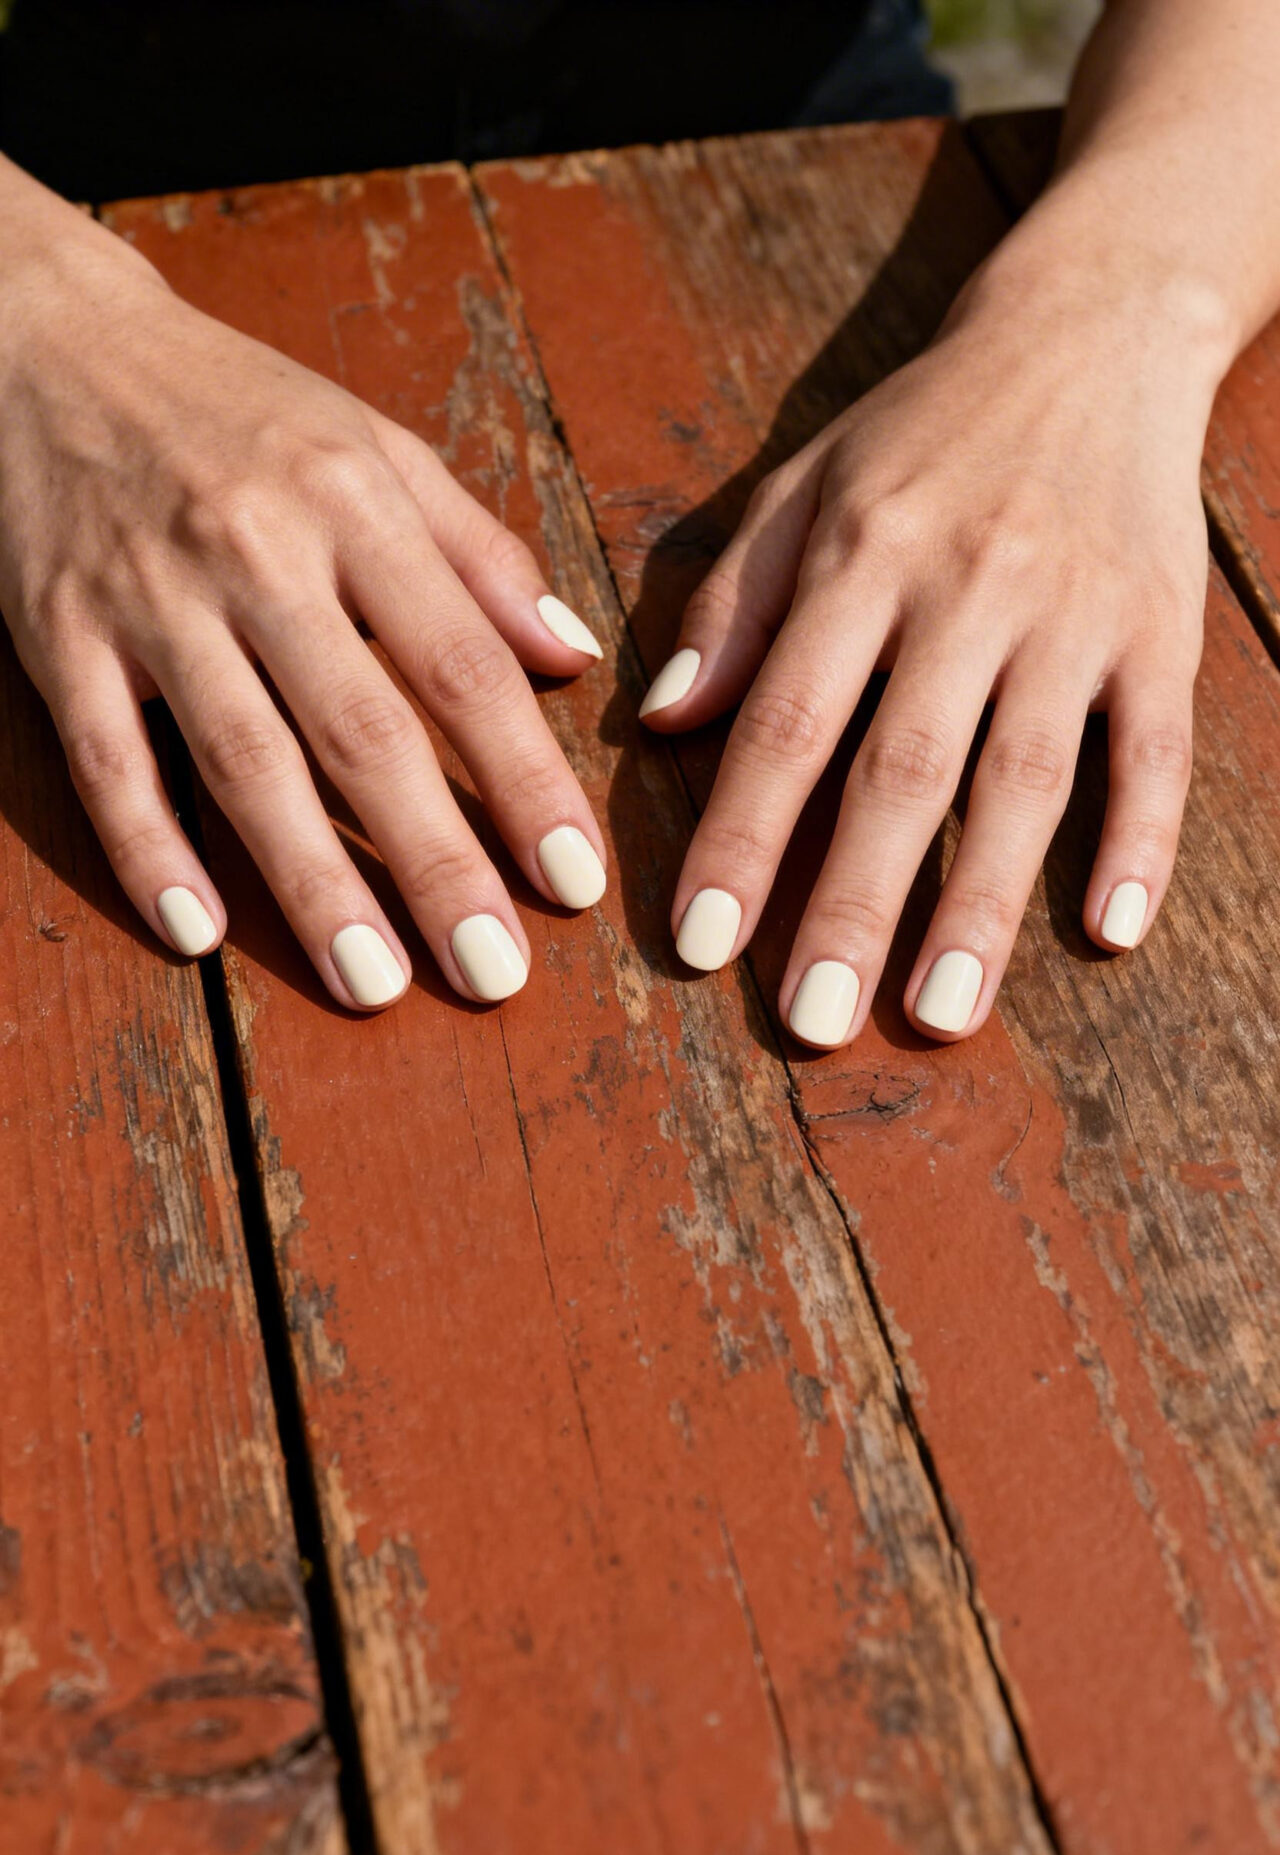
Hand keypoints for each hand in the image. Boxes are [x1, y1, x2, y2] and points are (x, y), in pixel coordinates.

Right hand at [0, 198, 606, 1011]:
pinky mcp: (58, 635)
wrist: (45, 339)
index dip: (523, 780)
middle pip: (362, 732)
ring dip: (312, 883)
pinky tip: (199, 935)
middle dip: (435, 863)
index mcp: (354, 503)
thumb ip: (478, 552)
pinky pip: (106, 760)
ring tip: (374, 984)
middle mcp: (257, 552)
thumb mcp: (374, 445)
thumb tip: (571, 654)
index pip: (460, 664)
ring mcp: (151, 599)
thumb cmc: (236, 407)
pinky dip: (148, 849)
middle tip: (494, 973)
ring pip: (242, 762)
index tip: (573, 881)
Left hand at [641, 231, 1221, 1045]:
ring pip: (1025, 778)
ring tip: (938, 1014)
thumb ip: (732, 603)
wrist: (1090, 333)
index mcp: (863, 555)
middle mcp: (968, 588)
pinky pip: (1157, 749)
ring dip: (982, 905)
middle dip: (854, 904)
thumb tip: (667, 721)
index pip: (789, 721)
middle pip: (903, 769)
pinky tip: (1112, 932)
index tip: (703, 944)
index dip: (743, 837)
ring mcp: (1075, 613)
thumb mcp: (803, 486)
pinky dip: (1141, 840)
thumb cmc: (920, 432)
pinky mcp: (1162, 629)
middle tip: (813, 1021)